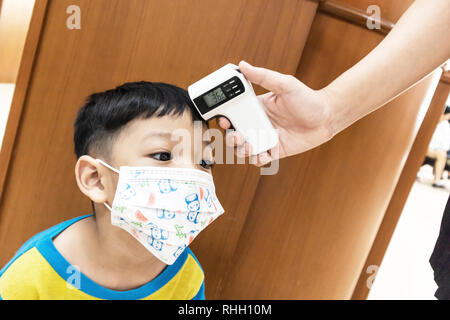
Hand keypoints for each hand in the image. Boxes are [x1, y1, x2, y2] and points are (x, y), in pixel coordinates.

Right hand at [217, 61, 335, 165]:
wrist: (327, 117)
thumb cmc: (308, 98)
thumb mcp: (284, 84)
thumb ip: (262, 76)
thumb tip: (243, 65)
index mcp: (256, 108)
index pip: (234, 113)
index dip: (224, 118)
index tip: (223, 119)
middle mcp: (258, 123)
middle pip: (235, 133)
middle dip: (230, 138)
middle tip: (237, 135)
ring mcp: (265, 138)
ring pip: (244, 148)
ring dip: (241, 150)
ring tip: (249, 147)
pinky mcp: (275, 150)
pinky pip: (260, 159)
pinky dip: (257, 159)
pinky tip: (262, 155)